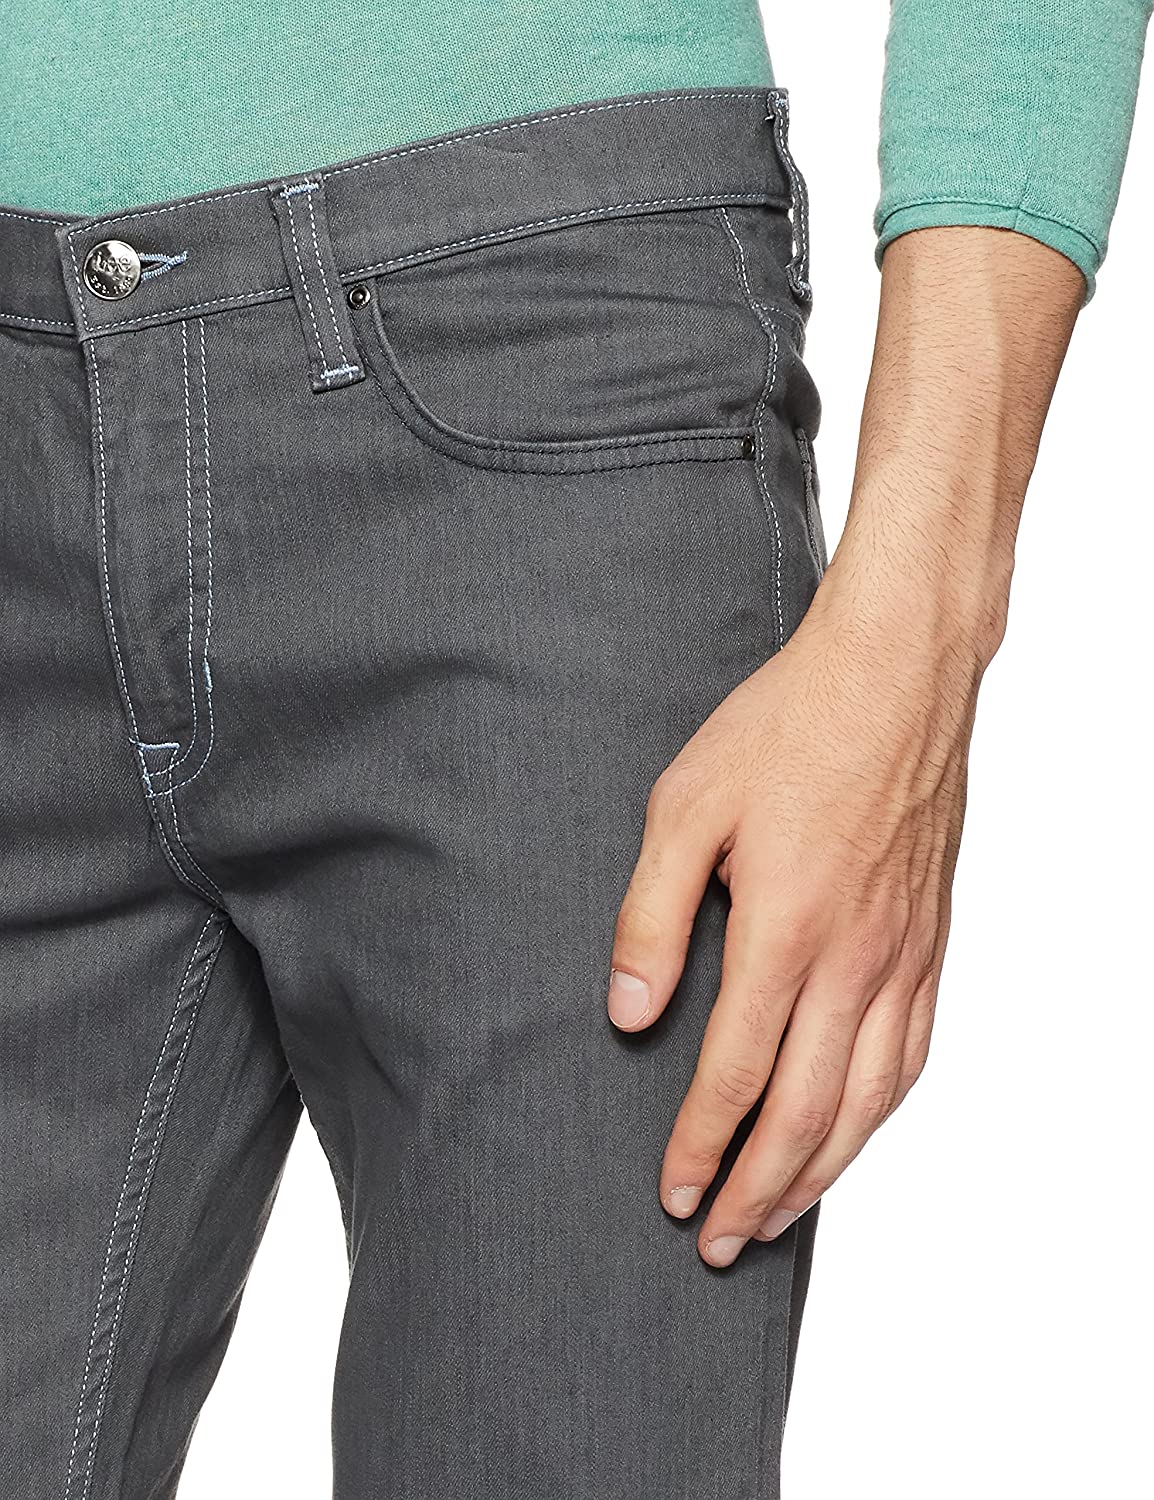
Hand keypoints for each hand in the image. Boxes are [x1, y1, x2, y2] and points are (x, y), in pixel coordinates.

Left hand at [607, 555, 976, 1265]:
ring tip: (779, 1216)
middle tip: (718, 1243)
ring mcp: (903, 955)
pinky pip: (915, 1052)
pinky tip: (855, 1130)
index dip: (699, 1146)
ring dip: (823, 1172)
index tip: (670, 1194)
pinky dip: (881, 1112)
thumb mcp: (685, 805)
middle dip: (756, 1190)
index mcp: (784, 930)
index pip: (736, 1076)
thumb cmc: (784, 729)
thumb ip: (650, 916)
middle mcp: (854, 960)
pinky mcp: (931, 941)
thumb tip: (628, 1013)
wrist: (895, 675)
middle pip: (807, 1113)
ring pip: (869, 1099)